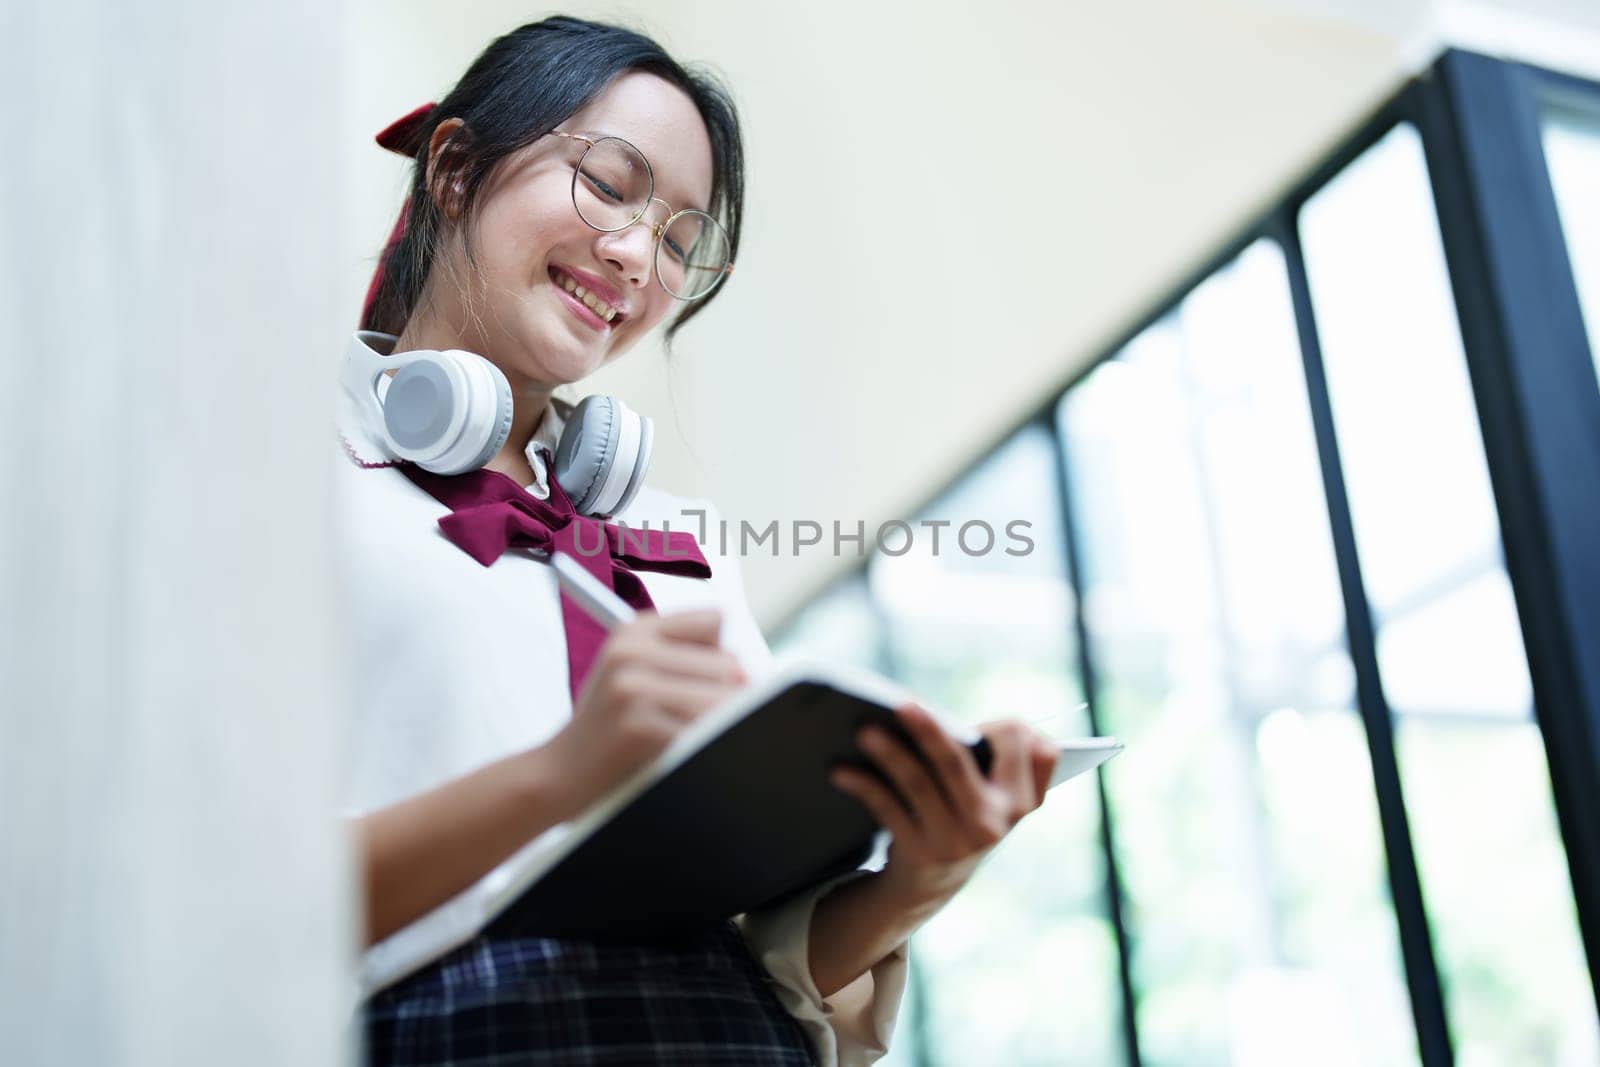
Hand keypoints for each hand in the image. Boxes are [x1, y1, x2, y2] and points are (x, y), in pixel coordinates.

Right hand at [539, 610, 747, 820]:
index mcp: (633, 630)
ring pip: (723, 697)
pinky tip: (678, 751)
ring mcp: (633, 688)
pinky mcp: (640, 726)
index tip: (706, 680)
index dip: (720, 652)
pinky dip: (704, 744)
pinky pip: (704, 730)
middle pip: (727, 661)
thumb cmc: (610, 724)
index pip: (715, 620)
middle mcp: (632, 651)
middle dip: (727, 693)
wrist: (560, 772)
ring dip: (720, 721)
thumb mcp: (633, 672)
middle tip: (699, 718)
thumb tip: (750, 674)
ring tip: (692, 735)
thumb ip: (686, 660)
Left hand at [830, 704, 1058, 907]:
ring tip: (864, 731)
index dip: (998, 727)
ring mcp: (957, 841)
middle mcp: (995, 822)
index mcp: (1023, 799)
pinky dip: (863, 785)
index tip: (975, 722)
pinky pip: (887, 809)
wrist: (934, 882)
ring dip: (889, 754)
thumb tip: (934, 713)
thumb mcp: (995, 792)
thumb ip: (996, 753)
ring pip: (918, 783)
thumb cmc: (962, 812)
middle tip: (902, 705)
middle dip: (929, 731)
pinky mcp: (921, 853)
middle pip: (958, 763)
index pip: (1020, 743)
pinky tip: (841, 770)